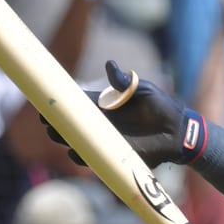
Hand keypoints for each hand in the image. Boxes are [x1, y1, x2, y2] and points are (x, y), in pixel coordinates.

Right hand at [47, 62, 201, 167]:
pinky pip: (94, 158)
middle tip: (49, 122)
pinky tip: (76, 153)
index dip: (60, 104)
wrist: (178, 130)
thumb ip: (126, 82)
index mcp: (104, 106)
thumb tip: (110, 65)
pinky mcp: (115, 155)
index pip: (77, 105)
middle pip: (72, 125)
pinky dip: (83, 156)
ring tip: (57, 135)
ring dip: (66, 140)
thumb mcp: (143, 90)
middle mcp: (101, 124)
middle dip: (57, 124)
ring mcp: (106, 140)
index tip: (45, 103)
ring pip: (78, 142)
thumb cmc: (161, 105)